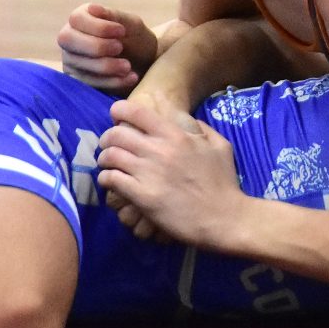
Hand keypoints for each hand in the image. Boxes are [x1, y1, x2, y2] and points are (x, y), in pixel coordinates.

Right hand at [57, 3, 158, 93]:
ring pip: (78, 63)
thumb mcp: (132, 25)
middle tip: (120, 48)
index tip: (122, 31)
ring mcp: (71, 60)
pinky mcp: (77, 81)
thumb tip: (93, 8)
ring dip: (106, 66)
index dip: (98, 26)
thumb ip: (115, 16)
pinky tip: (130, 78)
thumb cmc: (137, 39)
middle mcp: (70, 38)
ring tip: (128, 67)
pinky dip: (111, 82)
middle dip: (96, 46)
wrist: (146, 65)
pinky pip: (87, 83)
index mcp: (82, 19)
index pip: (76, 18)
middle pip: (67, 39)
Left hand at [97, 94, 249, 247]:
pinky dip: (106, 178)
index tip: (117, 116)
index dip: (120, 110)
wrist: (224, 217)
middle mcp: (159, 150)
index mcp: (176, 135)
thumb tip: (184, 121)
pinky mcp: (142, 196)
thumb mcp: (220, 146)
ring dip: (104, 159)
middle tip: (109, 145)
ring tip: (108, 164)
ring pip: (110, 156)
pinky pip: (111, 179)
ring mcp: (148, 173)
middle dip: (108, 138)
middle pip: (116, 134)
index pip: (136, 112)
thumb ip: (202, 129)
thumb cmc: (224, 182)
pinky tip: (111, 182)